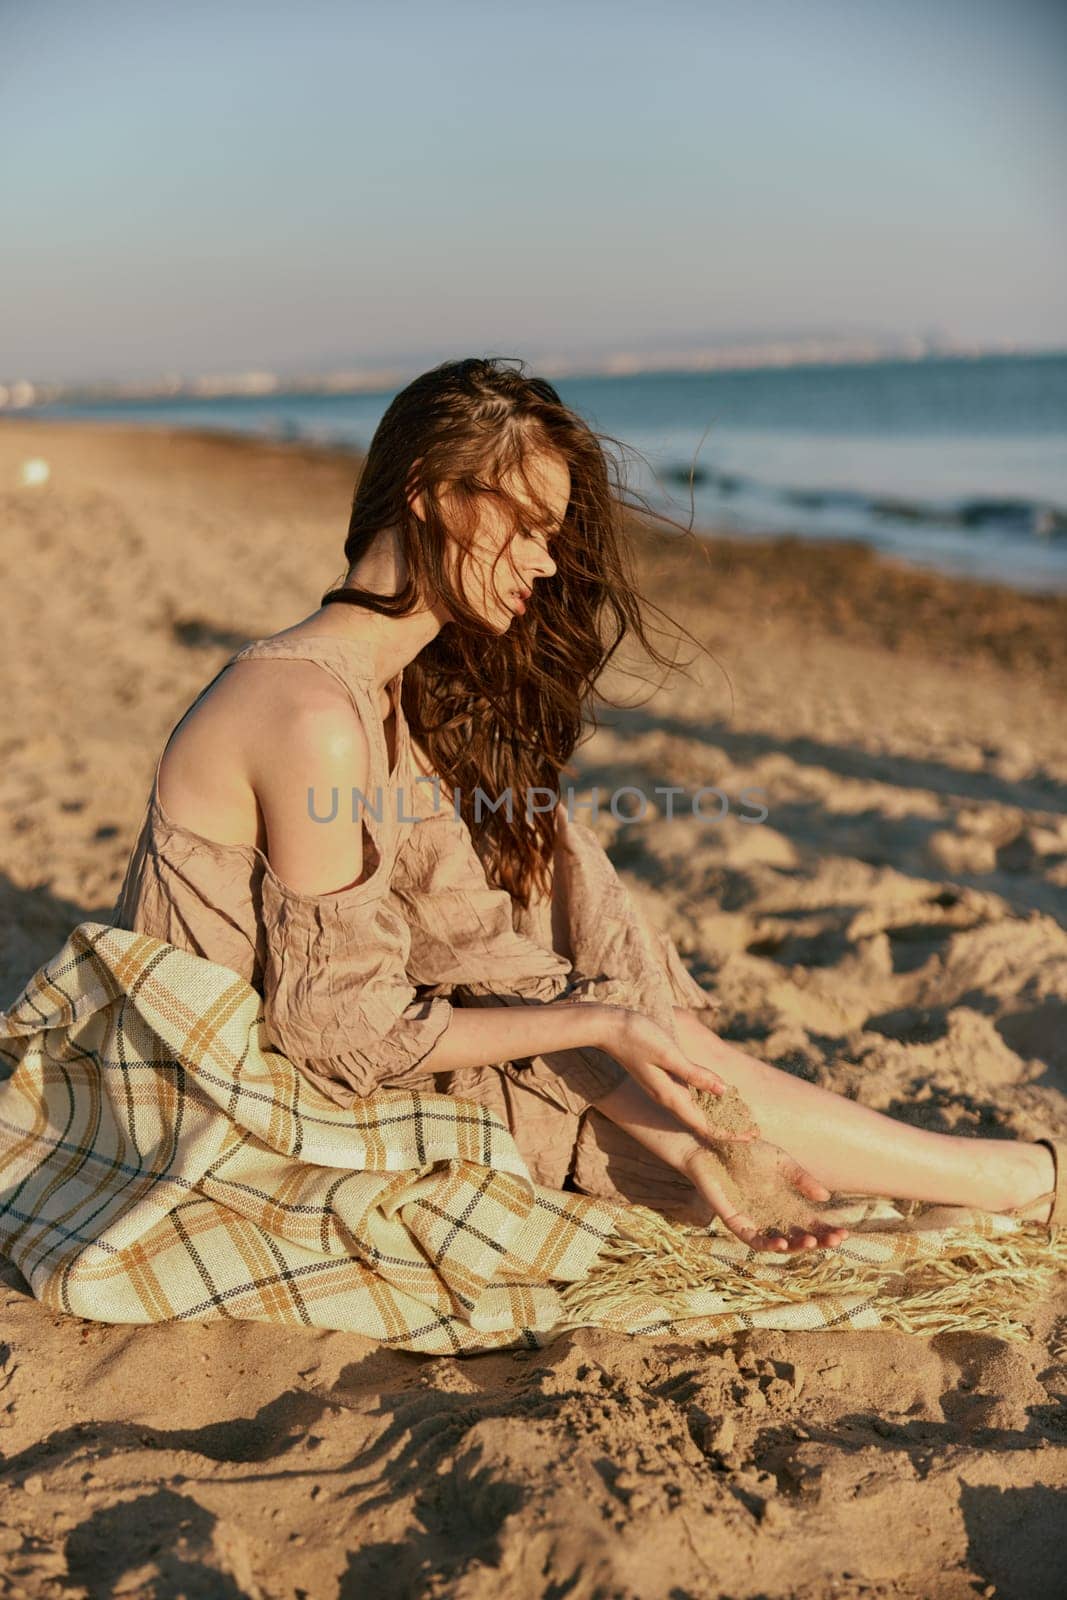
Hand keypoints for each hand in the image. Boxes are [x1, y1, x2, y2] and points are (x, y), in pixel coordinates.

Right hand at [596, 1007, 759, 1150]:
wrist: (608, 1027)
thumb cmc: (638, 1037)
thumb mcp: (669, 1055)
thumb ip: (695, 1074)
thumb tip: (723, 1091)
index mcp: (670, 1096)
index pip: (704, 1125)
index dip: (729, 1134)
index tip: (751, 1138)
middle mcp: (667, 1097)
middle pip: (702, 1122)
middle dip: (728, 1129)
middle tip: (755, 1132)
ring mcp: (663, 1088)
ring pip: (696, 1110)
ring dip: (718, 1116)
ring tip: (741, 1118)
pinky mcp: (661, 1078)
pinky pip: (689, 1096)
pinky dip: (706, 1099)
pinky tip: (716, 1094)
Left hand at [681, 1139, 850, 1252]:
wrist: (713, 1143)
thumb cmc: (745, 1151)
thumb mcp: (781, 1162)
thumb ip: (801, 1178)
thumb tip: (826, 1198)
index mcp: (784, 1202)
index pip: (809, 1223)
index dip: (826, 1231)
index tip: (844, 1234)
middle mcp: (770, 1215)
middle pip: (798, 1237)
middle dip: (818, 1242)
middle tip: (834, 1241)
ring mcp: (753, 1219)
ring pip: (777, 1243)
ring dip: (795, 1247)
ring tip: (811, 1243)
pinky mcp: (733, 1219)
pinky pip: (751, 1238)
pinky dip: (767, 1244)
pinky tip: (782, 1244)